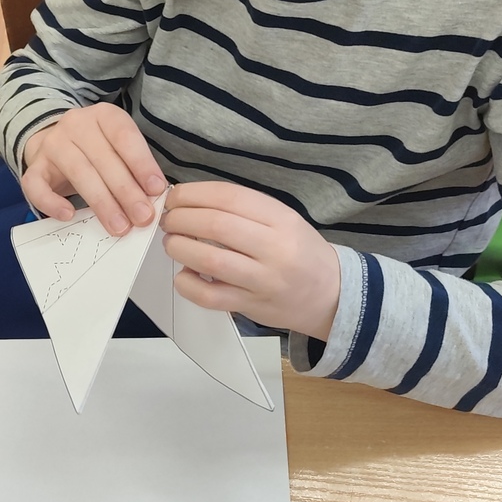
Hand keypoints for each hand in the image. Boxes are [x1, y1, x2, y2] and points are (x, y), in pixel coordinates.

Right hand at [19, 104, 165, 234]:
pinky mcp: (34, 166)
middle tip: (142, 216)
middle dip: (126, 191)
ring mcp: (52, 144)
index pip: (124, 136)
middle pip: (103, 158)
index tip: (156, 190)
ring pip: (78, 173)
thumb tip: (152, 200)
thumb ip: (134, 169)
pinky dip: (52, 202)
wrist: (56, 143)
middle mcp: (76, 124)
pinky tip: (69, 215)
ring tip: (119, 226)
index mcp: (103, 116)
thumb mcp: (119, 149)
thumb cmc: (97, 150)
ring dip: (101, 202)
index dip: (141, 163)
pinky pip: (37, 185)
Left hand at [161, 183, 341, 337]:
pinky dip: (187, 283)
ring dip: (179, 247)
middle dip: (181, 219)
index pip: (229, 197)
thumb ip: (243, 210)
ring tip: (173, 243)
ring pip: (210, 260)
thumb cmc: (300, 253)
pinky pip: (210, 296)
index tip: (175, 197)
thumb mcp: (283, 220)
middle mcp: (275, 248)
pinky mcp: (252, 306)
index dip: (192, 194)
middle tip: (169, 220)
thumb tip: (191, 200)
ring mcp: (264, 280)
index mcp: (281, 219)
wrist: (333, 295)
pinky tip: (184, 274)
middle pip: (216, 225)